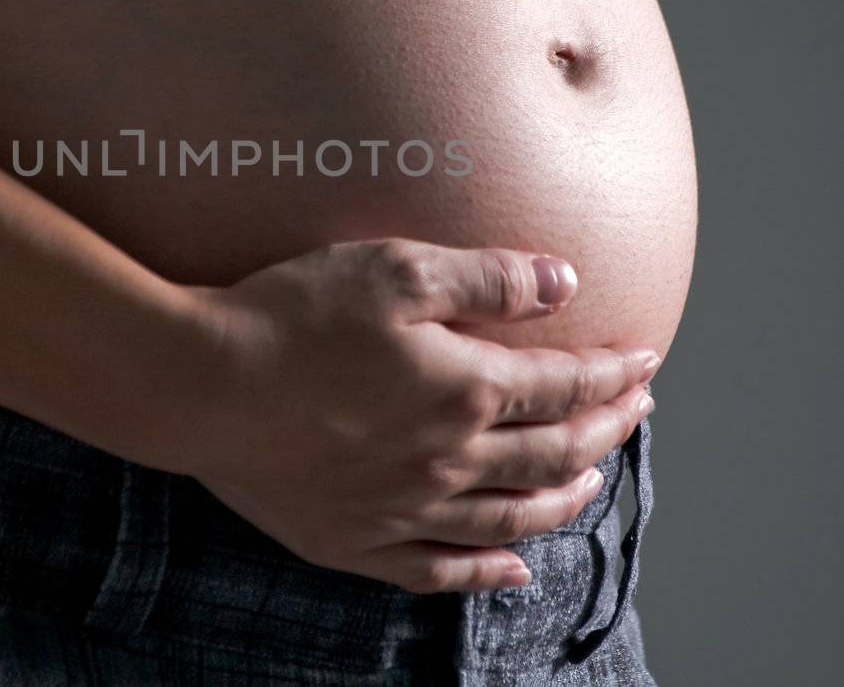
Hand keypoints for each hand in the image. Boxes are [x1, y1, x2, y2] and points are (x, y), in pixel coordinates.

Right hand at [179, 238, 658, 593]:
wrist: (199, 385)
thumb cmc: (291, 314)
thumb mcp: (395, 269)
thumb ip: (487, 279)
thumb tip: (566, 283)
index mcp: (467, 389)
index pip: (566, 386)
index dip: (612, 374)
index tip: (644, 361)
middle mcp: (450, 460)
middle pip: (553, 454)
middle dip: (606, 430)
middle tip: (633, 412)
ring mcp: (405, 511)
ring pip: (512, 519)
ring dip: (565, 500)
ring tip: (593, 483)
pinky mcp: (356, 541)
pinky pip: (441, 572)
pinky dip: (488, 574)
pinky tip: (514, 571)